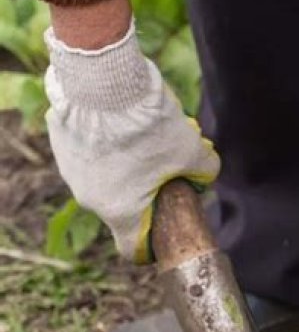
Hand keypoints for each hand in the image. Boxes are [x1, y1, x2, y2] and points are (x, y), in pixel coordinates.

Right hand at [45, 21, 218, 262]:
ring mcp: (71, 172)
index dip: (150, 245)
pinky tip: (115, 120)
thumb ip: (203, 170)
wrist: (105, 82)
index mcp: (121, 213)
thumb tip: (206, 174)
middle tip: (160, 166)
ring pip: (101, 178)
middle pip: (120, 208)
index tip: (161, 230)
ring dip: (120, 166)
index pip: (132, 249)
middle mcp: (90, 200)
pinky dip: (101, 143)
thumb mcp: (191, 149)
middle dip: (141, 193)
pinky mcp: (60, 143)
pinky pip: (85, 151)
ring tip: (138, 136)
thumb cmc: (150, 125)